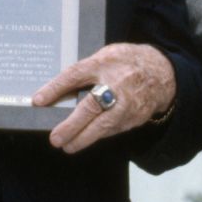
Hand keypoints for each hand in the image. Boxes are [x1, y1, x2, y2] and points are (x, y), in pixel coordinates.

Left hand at [33, 42, 177, 152]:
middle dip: (71, 125)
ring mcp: (128, 103)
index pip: (76, 74)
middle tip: (56, 138)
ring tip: (66, 145)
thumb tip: (56, 88)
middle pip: (90, 106)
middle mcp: (117, 83)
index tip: (38, 101)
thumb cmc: (128, 63)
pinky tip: (85, 140)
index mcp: (106, 63)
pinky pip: (112, 130)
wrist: (163, 74)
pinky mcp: (134, 117)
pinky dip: (98, 135)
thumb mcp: (106, 56)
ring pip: (102, 125)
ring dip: (83, 138)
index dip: (55, 88)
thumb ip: (85, 70)